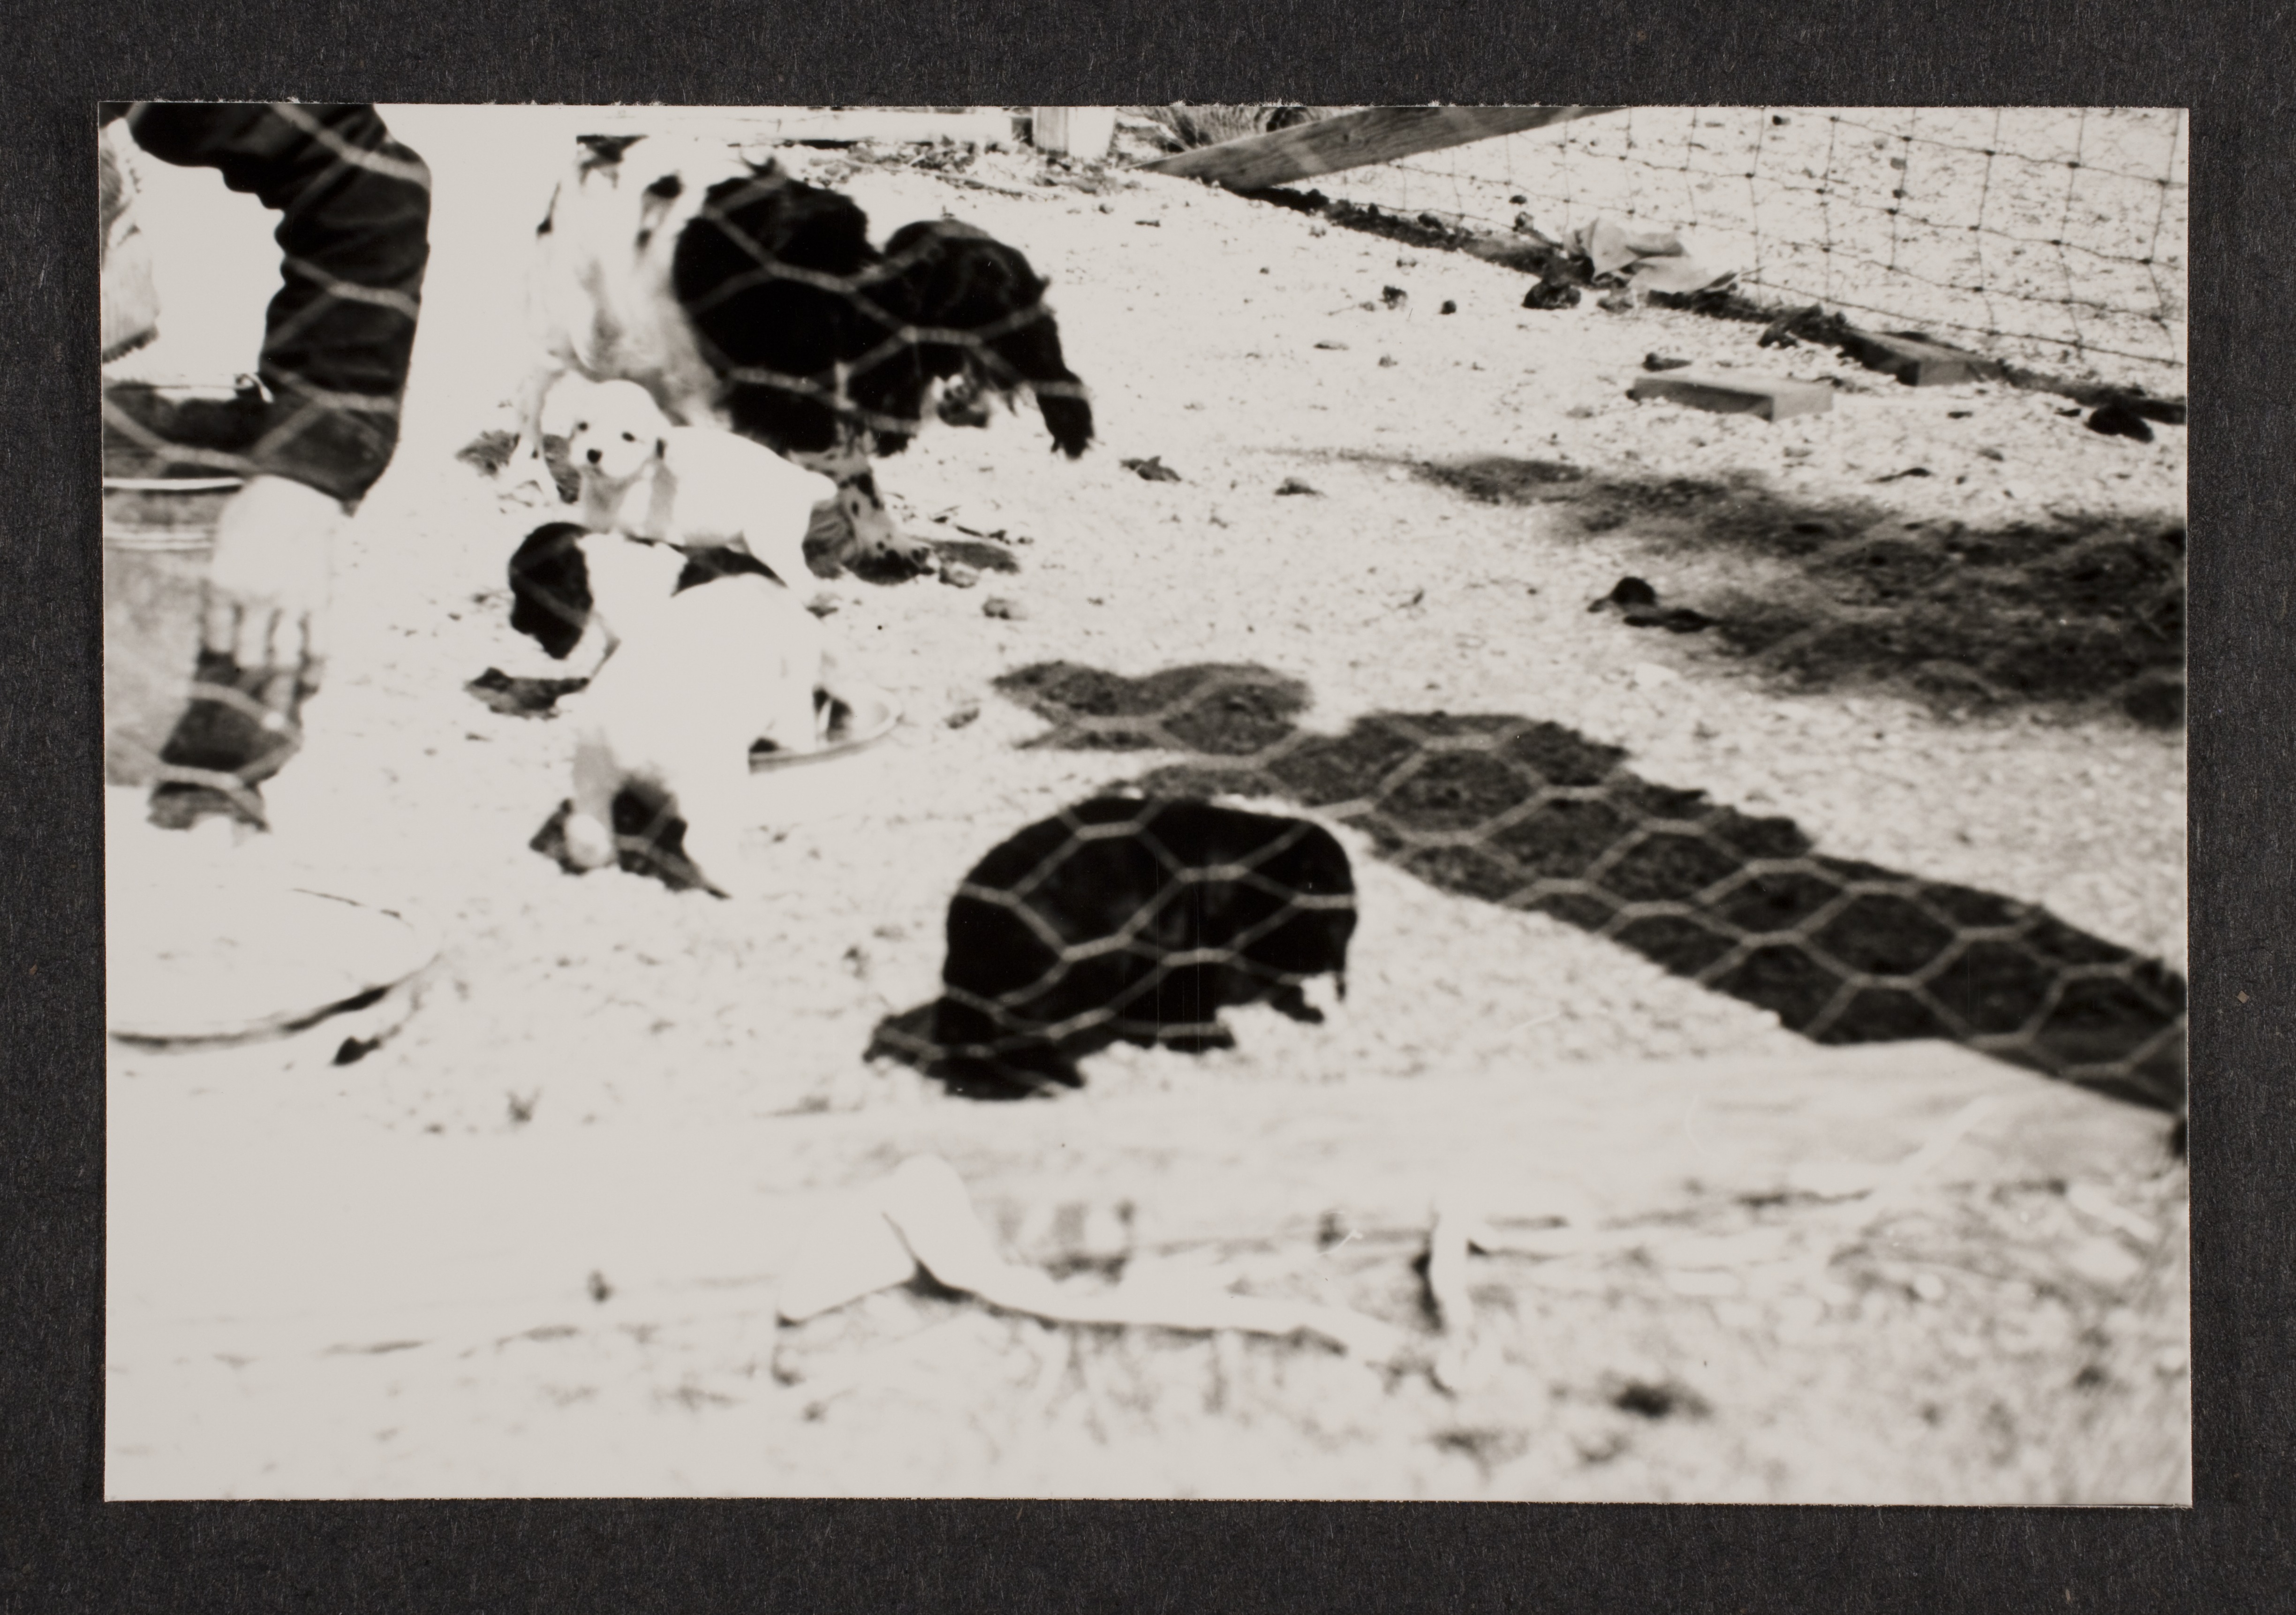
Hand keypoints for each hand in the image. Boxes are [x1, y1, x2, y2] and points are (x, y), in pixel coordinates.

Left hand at [201, 474, 341, 692]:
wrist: (298, 492)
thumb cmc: (251, 515)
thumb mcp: (221, 548)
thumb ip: (220, 589)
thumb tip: (223, 629)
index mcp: (223, 583)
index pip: (214, 643)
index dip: (216, 659)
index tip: (220, 669)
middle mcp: (256, 598)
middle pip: (248, 659)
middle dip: (246, 681)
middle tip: (246, 702)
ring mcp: (292, 602)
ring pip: (284, 661)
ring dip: (279, 693)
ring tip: (276, 718)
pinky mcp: (321, 601)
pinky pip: (319, 647)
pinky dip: (314, 672)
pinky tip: (309, 689)